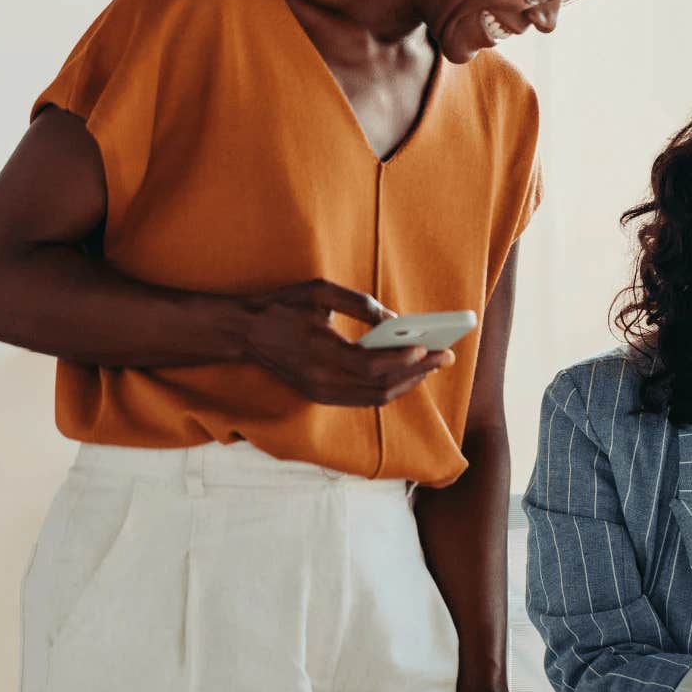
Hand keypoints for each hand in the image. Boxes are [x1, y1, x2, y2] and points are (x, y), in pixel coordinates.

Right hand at [239, 279, 452, 405]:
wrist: (246, 331)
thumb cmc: (284, 306)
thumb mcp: (319, 291)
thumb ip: (359, 304)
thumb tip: (394, 321)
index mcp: (320, 353)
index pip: (371, 366)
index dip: (402, 360)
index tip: (429, 348)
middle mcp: (321, 381)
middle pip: (380, 388)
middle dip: (417, 373)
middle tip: (445, 356)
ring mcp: (320, 393)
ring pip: (374, 399)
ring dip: (407, 384)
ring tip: (431, 365)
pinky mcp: (320, 396)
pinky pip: (363, 400)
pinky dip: (388, 389)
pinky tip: (406, 374)